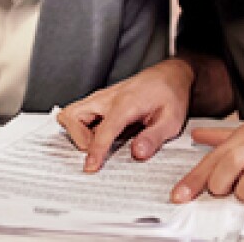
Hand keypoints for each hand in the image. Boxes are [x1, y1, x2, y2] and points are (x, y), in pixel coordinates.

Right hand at [57, 58, 194, 171]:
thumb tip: (138, 154)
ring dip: (76, 132)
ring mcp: (101, 98)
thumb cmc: (170, 95)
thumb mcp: (172, 120)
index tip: (91, 167)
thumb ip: (155, 137)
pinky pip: (79, 114)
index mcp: (126, 103)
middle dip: (76, 138)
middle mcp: (108, 98)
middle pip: (72, 115)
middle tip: (94, 151)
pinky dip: (79, 127)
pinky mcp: (99, 101)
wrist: (169, 75)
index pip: (103, 129)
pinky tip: (96, 136)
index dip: (96, 150)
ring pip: (71, 113)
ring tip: (94, 144)